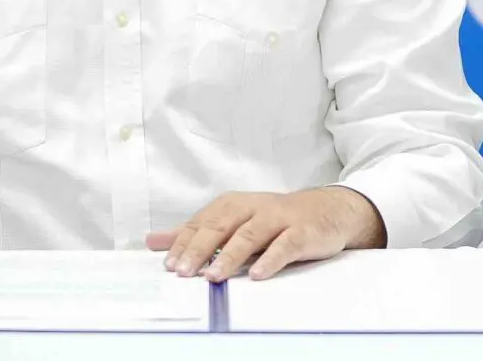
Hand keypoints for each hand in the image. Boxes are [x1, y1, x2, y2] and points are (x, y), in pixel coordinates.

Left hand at [146, 186, 385, 281]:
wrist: (329, 209)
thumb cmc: (275, 219)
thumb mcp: (234, 222)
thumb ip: (195, 233)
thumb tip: (153, 242)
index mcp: (234, 204)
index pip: (203, 222)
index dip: (184, 243)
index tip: (168, 265)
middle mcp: (254, 207)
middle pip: (222, 226)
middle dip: (200, 248)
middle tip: (182, 272)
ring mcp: (279, 218)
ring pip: (250, 234)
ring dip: (230, 256)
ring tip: (213, 277)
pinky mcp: (302, 232)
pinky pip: (285, 245)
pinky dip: (270, 259)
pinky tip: (257, 275)